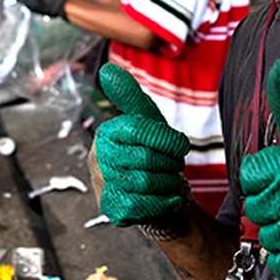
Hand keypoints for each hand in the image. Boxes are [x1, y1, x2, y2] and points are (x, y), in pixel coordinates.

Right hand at [92, 64, 189, 227]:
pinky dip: (164, 201)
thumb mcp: (146, 122)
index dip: (167, 138)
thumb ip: (130, 96)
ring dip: (169, 183)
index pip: (138, 128)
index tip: (181, 146)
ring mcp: (102, 186)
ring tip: (169, 181)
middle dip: (169, 164)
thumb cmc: (151, 155)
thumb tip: (107, 70)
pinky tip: (167, 198)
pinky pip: (143, 205)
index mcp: (106, 133)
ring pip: (146, 182)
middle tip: (172, 167)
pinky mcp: (111, 210)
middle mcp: (98, 159)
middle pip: (145, 158)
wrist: (157, 197)